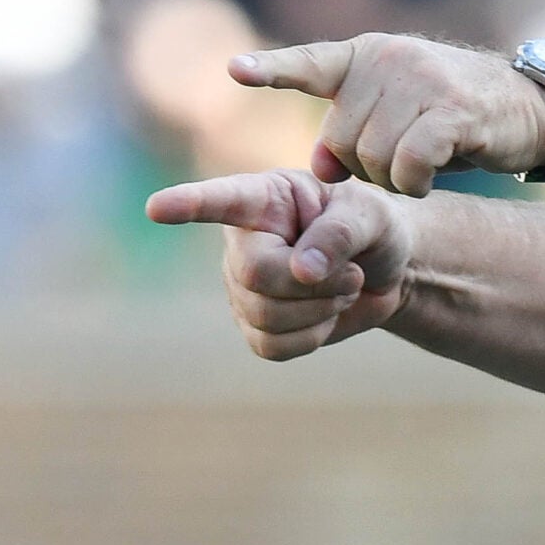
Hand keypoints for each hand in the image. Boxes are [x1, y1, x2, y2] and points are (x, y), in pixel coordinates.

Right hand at [146, 170, 415, 360]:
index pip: (219, 200)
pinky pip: (272, 346)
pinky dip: (312, 336)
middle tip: (352, 273)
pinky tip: (325, 314)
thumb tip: (302, 270)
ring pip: (265, 316)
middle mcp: (241, 241)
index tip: (157, 208)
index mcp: (264, 198)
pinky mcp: (254, 326)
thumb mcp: (370, 216)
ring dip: (321, 309)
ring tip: (343, 286)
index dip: (187, 205)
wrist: (386, 271)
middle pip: (255, 274)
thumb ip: (339, 234)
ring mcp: (241, 286)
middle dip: (313, 283)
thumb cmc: (372, 228)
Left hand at [233, 34, 544, 194]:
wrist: (528, 107)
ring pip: (373, 157)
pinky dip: (415, 182)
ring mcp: (423, 81)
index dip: (273, 70)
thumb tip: (318, 170)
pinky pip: (409, 162)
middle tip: (397, 166)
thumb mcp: (398, 115)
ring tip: (418, 170)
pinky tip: (429, 179)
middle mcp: (390, 60)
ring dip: (392, 180)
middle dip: (363, 167)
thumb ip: (353, 133)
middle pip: (341, 139)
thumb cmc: (455, 115)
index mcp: (368, 55)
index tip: (235, 71)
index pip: (312, 63)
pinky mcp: (453, 110)